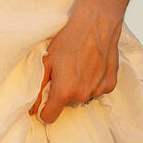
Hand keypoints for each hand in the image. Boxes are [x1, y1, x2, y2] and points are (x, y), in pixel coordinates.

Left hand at [29, 2, 120, 124]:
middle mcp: (82, 95)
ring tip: (77, 66)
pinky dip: (92, 81)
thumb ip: (38, 86)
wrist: (96, 24)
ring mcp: (98, 91)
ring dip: (78, 87)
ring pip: (82, 97)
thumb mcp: (46, 61)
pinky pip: (96, 90)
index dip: (43, 108)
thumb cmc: (69, 39)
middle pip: (66, 105)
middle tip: (62, 71)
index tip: (44, 97)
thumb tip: (31, 106)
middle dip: (61, 93)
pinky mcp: (110, 84)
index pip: (49, 117)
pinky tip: (90, 65)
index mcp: (64, 91)